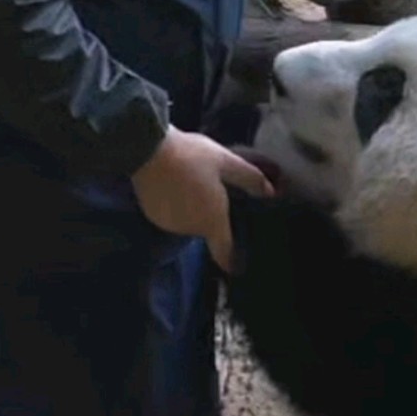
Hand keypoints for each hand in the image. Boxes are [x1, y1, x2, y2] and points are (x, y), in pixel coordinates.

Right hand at [130, 125, 275, 272]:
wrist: (147, 149)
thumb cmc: (192, 157)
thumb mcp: (226, 162)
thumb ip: (250, 179)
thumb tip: (269, 192)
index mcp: (211, 221)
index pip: (223, 251)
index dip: (230, 259)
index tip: (236, 265)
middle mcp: (189, 229)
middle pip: (205, 229)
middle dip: (209, 215)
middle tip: (211, 191)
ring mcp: (169, 224)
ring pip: (187, 220)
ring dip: (191, 209)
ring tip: (192, 183)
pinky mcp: (151, 214)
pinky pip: (170, 213)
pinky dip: (174, 204)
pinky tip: (175, 184)